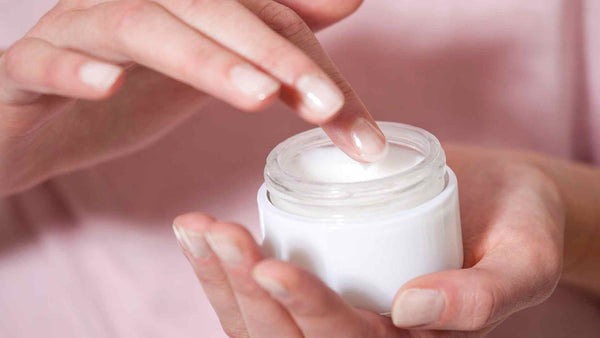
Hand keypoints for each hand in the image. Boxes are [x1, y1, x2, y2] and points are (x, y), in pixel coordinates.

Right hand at [0, 0, 383, 195]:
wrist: (36, 126)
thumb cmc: (128, 92)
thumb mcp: (213, 65)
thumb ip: (272, 33)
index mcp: (181, 6)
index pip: (259, 16)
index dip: (310, 63)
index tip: (354, 123)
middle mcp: (131, 4)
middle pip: (210, 10)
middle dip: (273, 54)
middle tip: (327, 105)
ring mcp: (76, 30)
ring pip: (139, 26)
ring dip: (201, 58)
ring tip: (259, 95)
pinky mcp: (24, 70)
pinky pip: (42, 60)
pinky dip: (72, 68)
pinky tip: (109, 85)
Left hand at [172, 145, 563, 336]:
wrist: (501, 199)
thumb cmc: (521, 230)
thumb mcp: (523, 262)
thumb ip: (484, 295)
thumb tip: (412, 308)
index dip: (307, 310)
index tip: (272, 266)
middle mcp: (358, 333)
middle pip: (286, 337)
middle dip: (246, 289)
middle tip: (215, 232)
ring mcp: (330, 305)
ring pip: (258, 318)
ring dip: (220, 277)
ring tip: (195, 227)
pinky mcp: (317, 272)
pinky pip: (257, 287)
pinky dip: (222, 264)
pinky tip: (199, 230)